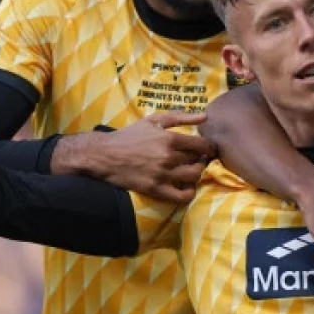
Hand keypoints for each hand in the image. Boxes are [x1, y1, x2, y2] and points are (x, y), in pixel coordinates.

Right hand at [60, 111, 216, 204]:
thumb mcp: (153, 121)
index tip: (206, 150)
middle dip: (202, 161)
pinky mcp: (155, 189)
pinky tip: (186, 187)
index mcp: (170, 139)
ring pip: (194, 177)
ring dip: (196, 174)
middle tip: (197, 160)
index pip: (202, 145)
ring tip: (190, 171)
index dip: (208, 148)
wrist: (104, 155)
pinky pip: (181, 196)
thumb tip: (204, 117)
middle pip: (199, 162)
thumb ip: (180, 117)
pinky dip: (189, 193)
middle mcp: (169, 157)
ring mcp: (163, 174)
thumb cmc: (130, 136)